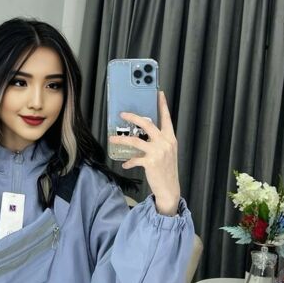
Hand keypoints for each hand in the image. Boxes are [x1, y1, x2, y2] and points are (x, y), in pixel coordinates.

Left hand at [108, 91, 180, 214]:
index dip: (163, 105)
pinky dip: (129, 161)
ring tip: (112, 138)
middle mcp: (165, 143)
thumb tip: (142, 135)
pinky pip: (134, 159)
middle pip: (147, 124)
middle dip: (133, 117)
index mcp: (170, 138)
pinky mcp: (151, 163)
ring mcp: (158, 152)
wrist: (170, 189)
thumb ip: (157, 142)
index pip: (166, 118)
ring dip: (122, 139)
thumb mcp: (166, 153)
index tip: (159, 93)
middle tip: (122, 114)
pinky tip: (125, 164)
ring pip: (136, 140)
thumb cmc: (166, 170)